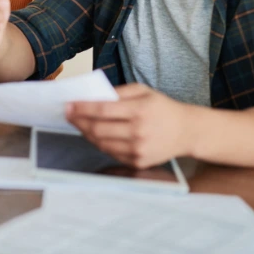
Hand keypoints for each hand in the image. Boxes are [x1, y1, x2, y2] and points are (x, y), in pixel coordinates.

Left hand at [65, 83, 192, 168]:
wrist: (186, 131)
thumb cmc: (162, 108)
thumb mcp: (143, 91)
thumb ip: (118, 93)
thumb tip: (93, 97)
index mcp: (139, 110)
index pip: (102, 110)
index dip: (81, 108)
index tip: (67, 105)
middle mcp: (138, 132)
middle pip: (98, 129)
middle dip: (78, 121)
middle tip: (68, 114)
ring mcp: (138, 150)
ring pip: (101, 144)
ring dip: (86, 133)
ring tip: (79, 123)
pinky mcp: (137, 162)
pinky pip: (110, 153)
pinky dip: (99, 143)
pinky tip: (94, 134)